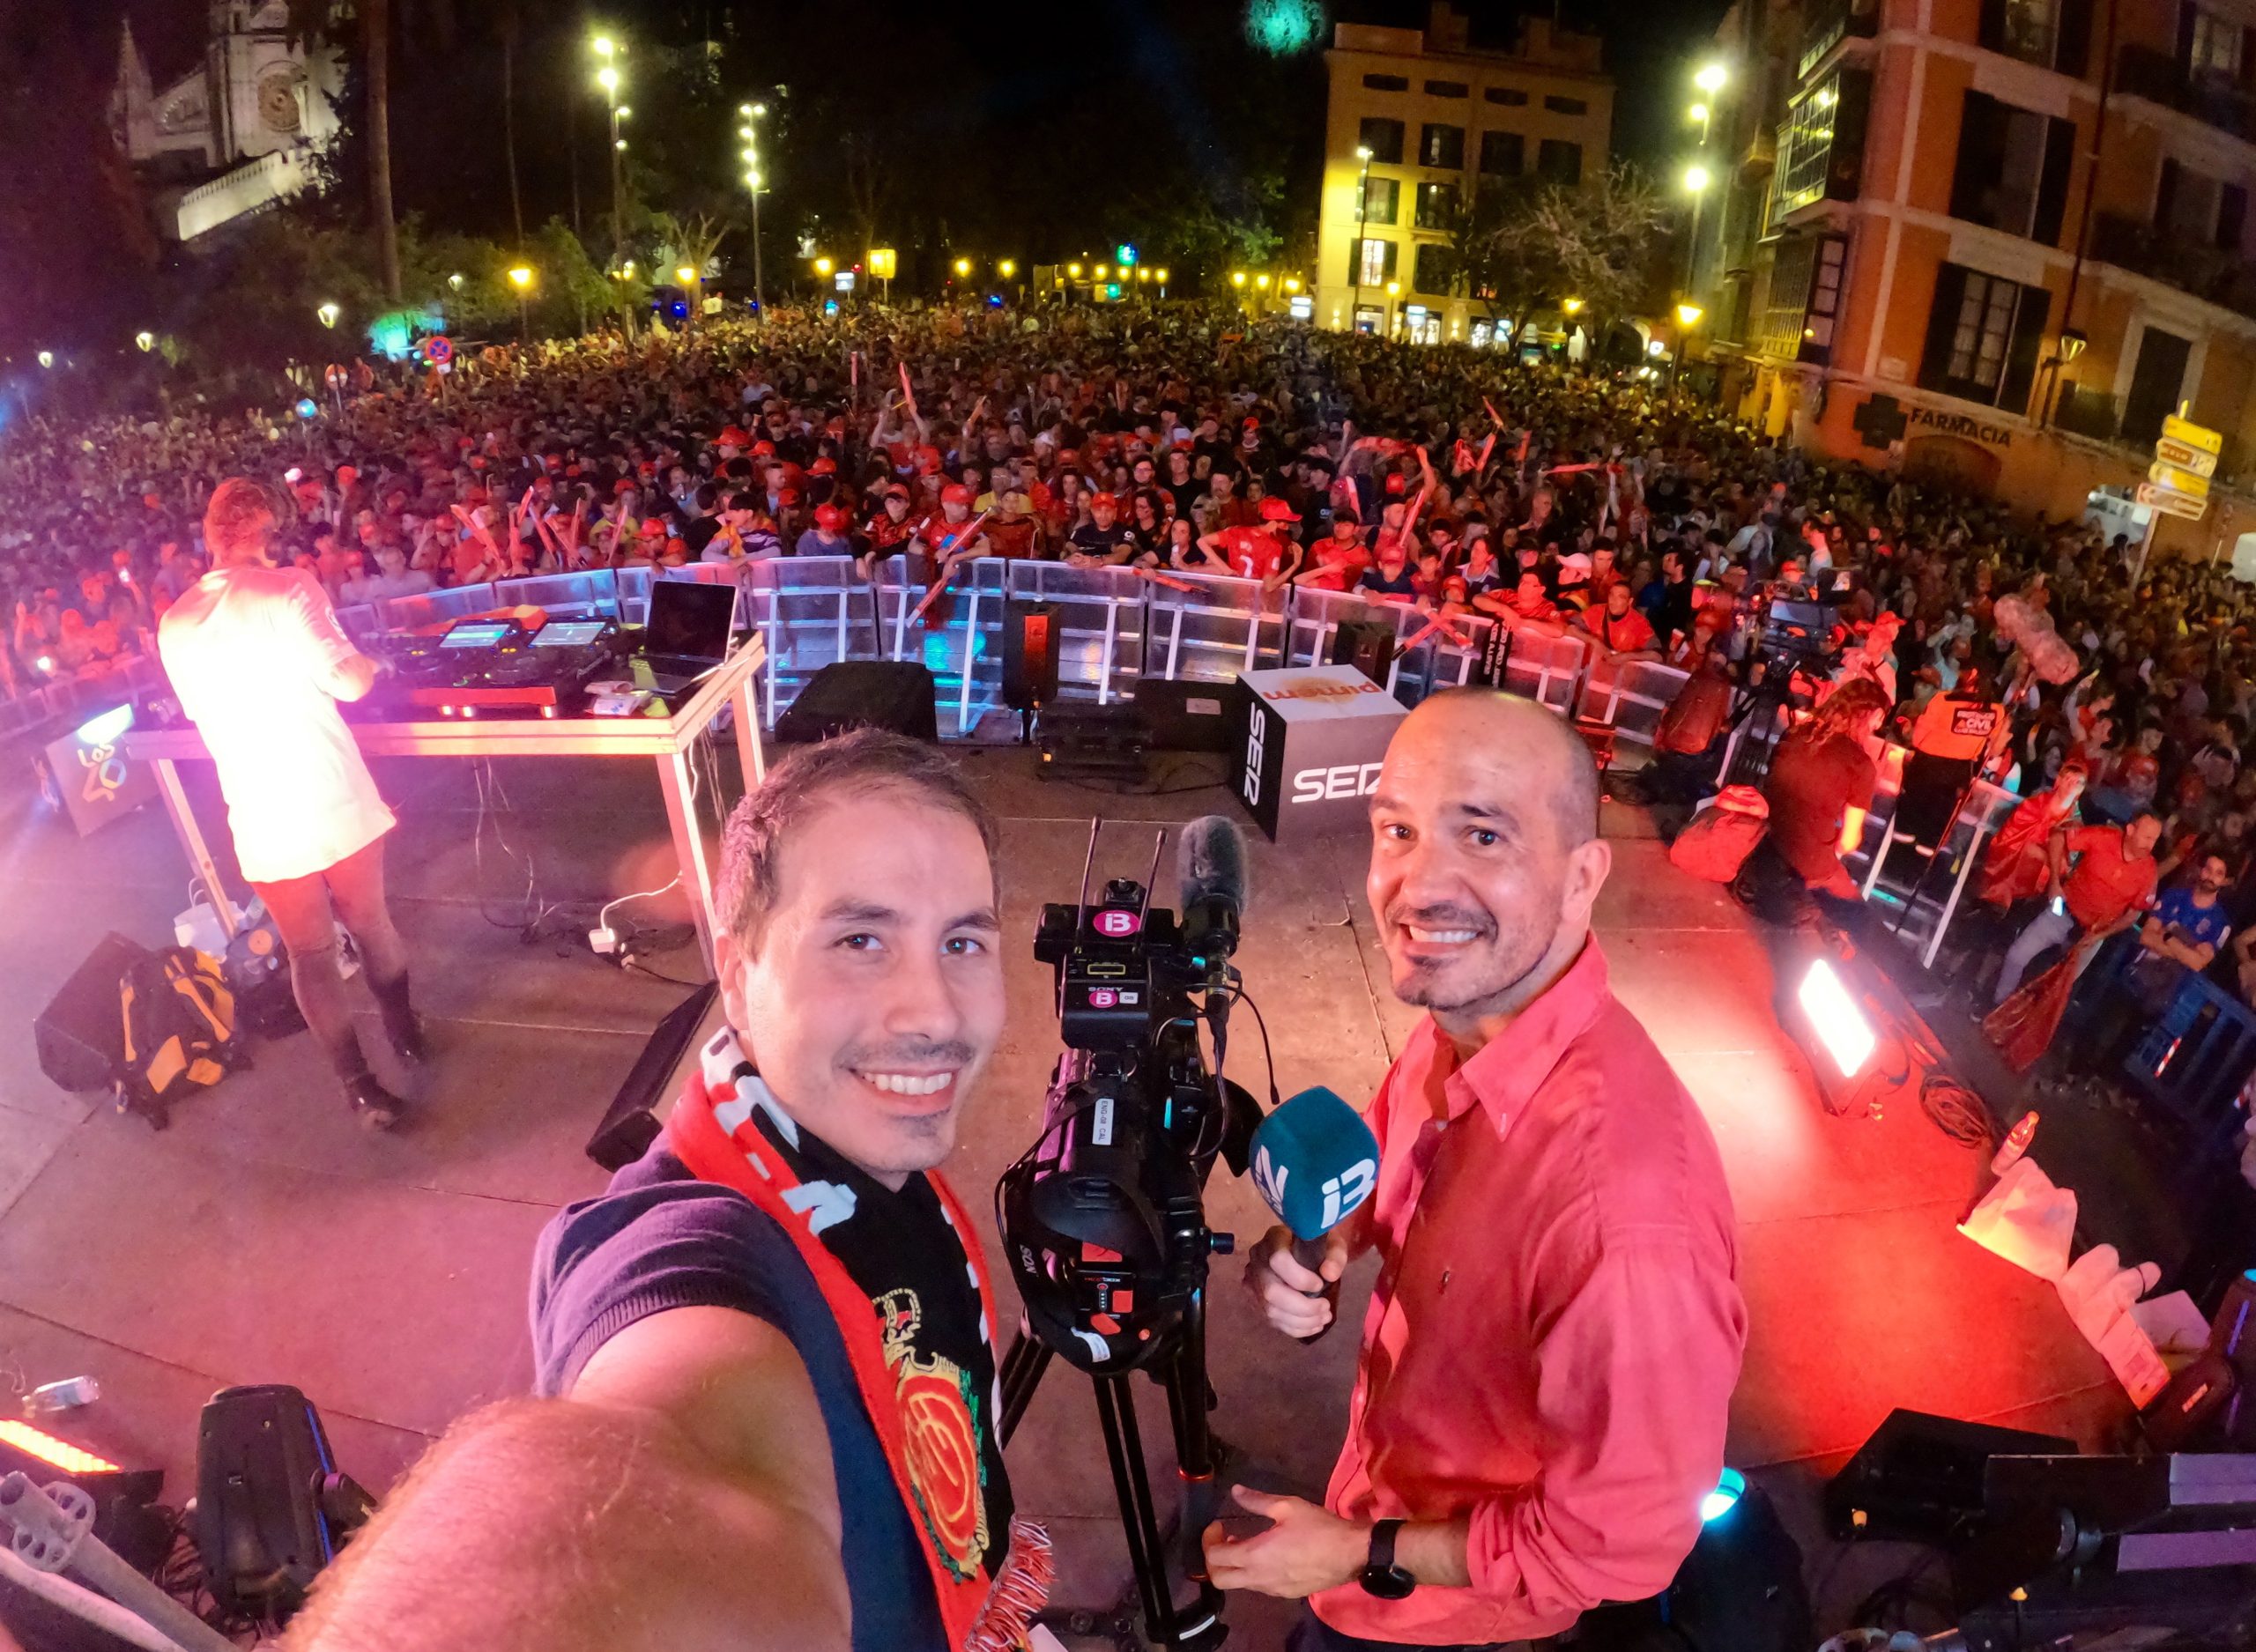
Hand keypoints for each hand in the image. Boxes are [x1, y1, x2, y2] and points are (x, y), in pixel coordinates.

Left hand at [1200, 1488, 1366, 1598]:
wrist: (1351, 1555)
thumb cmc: (1318, 1528)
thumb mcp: (1287, 1506)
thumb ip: (1257, 1500)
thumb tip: (1235, 1491)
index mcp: (1255, 1555)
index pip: (1215, 1557)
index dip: (1209, 1540)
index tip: (1218, 1525)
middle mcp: (1259, 1578)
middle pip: (1219, 1579)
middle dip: (1213, 1560)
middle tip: (1222, 1539)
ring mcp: (1272, 1589)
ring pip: (1239, 1584)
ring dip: (1233, 1566)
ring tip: (1243, 1543)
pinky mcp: (1285, 1594)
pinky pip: (1258, 1586)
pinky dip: (1251, 1573)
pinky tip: (1265, 1556)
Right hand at [1244, 1224, 1346, 1338]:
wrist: (1301, 1249)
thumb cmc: (1317, 1245)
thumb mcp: (1332, 1243)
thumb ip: (1335, 1256)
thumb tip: (1329, 1275)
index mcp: (1274, 1238)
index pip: (1278, 1261)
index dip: (1300, 1278)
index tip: (1320, 1284)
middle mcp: (1257, 1259)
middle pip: (1272, 1291)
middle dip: (1303, 1307)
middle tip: (1325, 1308)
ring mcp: (1252, 1281)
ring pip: (1271, 1310)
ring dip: (1301, 1321)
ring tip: (1324, 1318)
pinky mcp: (1255, 1300)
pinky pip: (1271, 1321)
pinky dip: (1295, 1328)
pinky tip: (1313, 1325)